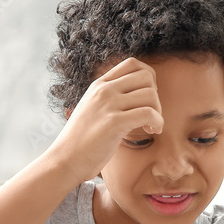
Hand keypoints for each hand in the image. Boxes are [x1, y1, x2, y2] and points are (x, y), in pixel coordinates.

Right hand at [46, 57, 163, 184]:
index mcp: (99, 85)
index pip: (132, 63)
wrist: (65, 159)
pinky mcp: (114, 122)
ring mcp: (108, 105)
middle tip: (150, 114)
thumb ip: (109, 99)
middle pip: (146, 76)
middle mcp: (104, 90)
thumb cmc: (82, 141)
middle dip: (156, 95)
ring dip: (158, 111)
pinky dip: (157, 122)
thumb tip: (134, 97)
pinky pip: (148, 113)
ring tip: (151, 126)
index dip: (148, 78)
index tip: (145, 99)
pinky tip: (152, 131)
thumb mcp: (92, 110)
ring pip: (150, 94)